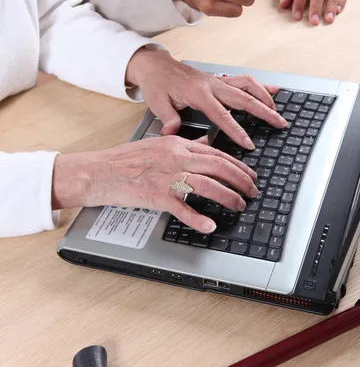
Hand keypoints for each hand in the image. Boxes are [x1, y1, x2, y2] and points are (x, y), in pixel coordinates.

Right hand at [52, 136, 257, 232]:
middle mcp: (175, 158)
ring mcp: (167, 177)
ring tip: (239, 205)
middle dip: (241, 179)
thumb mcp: (158, 145)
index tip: (249, 174)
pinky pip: (182, 209)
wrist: (100, 171)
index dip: (237, 165)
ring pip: (206, 185)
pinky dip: (197, 218)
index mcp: (177, 145)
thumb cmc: (125, 160)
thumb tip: (205, 141)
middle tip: (253, 191)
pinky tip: (209, 225)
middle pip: (218, 166)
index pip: (216, 153)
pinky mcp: (156, 195)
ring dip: (228, 196)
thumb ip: (183, 144)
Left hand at [126, 49, 287, 149]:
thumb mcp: (157, 103)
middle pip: (244, 98)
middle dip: (264, 112)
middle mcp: (213, 85)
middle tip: (280, 124)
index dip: (237, 131)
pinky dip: (260, 86)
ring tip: (277, 111)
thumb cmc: (158, 85)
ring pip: (248, 86)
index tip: (249, 143)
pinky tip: (273, 90)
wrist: (156, 66)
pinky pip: (244, 81)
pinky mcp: (220, 80)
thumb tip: (171, 133)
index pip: (222, 115)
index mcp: (199, 94)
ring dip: (265, 97)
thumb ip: (167, 118)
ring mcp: (218, 81)